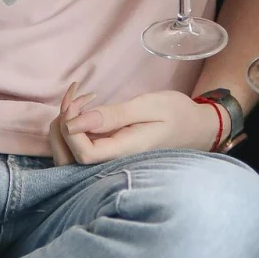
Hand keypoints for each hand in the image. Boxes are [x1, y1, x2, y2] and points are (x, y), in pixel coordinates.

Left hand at [51, 86, 220, 164]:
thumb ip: (113, 116)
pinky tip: (83, 109)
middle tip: (76, 95)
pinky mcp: (106, 154)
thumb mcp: (148, 107)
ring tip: (78, 100)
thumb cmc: (177, 114)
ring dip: (64, 126)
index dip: (71, 129)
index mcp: (125, 152)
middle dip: (62, 125)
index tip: (77, 102)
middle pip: (68, 159)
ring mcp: (109, 161)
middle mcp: (113, 163)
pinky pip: (79, 148)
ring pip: (68, 156)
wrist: (196, 128)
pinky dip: (72, 128)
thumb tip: (75, 123)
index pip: (83, 154)